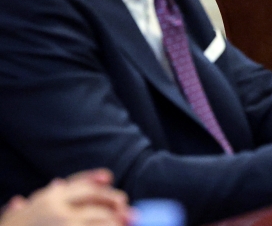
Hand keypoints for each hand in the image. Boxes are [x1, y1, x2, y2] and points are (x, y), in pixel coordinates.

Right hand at [1, 170, 128, 225]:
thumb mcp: (15, 218)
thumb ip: (30, 206)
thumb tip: (47, 187)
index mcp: (46, 200)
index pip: (77, 184)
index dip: (94, 180)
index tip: (108, 178)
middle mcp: (58, 210)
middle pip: (96, 200)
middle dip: (114, 202)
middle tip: (128, 210)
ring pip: (102, 220)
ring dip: (117, 222)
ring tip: (126, 223)